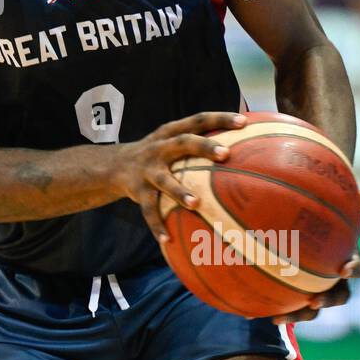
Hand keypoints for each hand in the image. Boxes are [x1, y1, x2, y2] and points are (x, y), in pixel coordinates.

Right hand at [119, 111, 247, 252]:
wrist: (114, 166)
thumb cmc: (159, 155)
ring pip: (164, 180)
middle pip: (183, 143)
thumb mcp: (173, 142)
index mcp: (171, 133)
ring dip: (179, 191)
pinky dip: (157, 225)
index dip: (220, 118)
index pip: (198, 120)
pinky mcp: (137, 190)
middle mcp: (159, 148)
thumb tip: (244, 149)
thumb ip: (200, 143)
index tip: (243, 122)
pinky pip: (148, 210)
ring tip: (195, 203)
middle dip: (204, 147)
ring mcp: (147, 169)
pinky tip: (167, 240)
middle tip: (225, 154)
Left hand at [272, 189, 359, 324]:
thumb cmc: (315, 222)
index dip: (355, 269)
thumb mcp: (325, 210)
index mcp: (343, 259)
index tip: (344, 269)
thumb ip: (340, 203)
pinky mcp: (292, 299)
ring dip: (298, 316)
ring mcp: (313, 291)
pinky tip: (249, 314)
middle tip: (314, 301)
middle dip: (327, 301)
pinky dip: (268, 312)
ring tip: (279, 317)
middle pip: (337, 296)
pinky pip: (284, 309)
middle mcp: (332, 280)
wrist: (293, 238)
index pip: (358, 267)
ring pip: (311, 310)